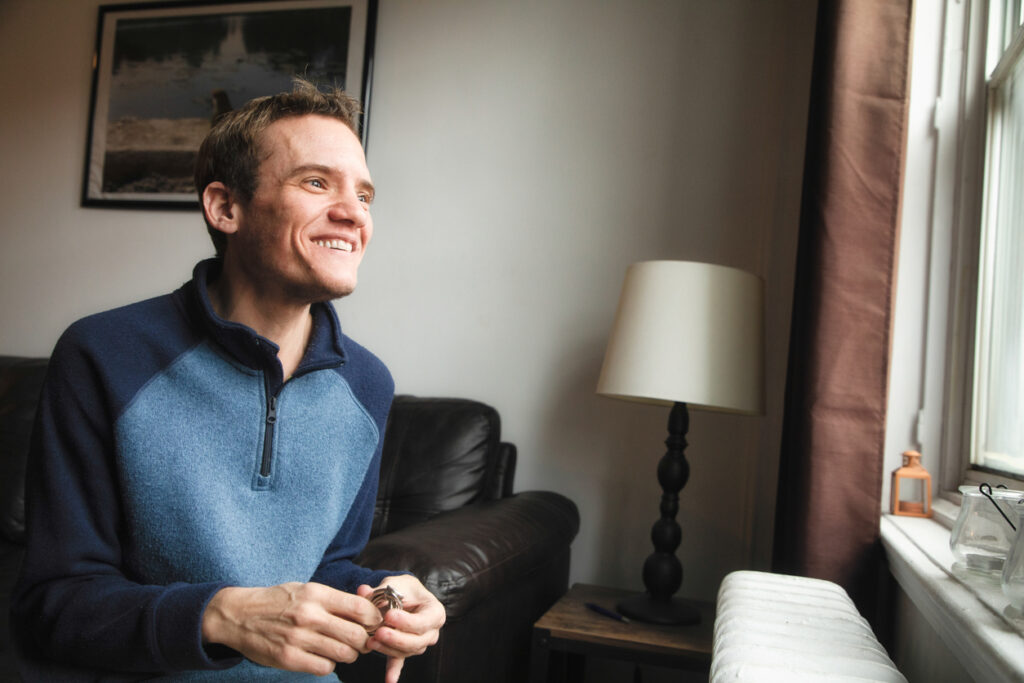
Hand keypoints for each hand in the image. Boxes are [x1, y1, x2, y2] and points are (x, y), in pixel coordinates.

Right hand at [201, 582, 382, 675]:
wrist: (238, 615)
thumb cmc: (278, 601)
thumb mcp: (305, 589)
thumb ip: (334, 599)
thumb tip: (367, 610)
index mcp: (316, 594)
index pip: (360, 608)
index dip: (374, 619)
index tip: (373, 623)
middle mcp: (309, 615)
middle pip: (357, 635)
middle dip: (365, 641)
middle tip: (362, 641)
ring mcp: (298, 638)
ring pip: (343, 654)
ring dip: (348, 654)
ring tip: (341, 649)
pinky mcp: (288, 658)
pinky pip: (323, 667)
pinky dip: (328, 664)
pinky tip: (322, 657)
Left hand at [358, 576, 445, 682]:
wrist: (404, 597)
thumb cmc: (404, 589)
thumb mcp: (397, 583)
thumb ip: (382, 589)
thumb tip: (363, 591)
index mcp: (435, 612)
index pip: (423, 622)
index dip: (406, 621)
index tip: (389, 615)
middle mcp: (431, 632)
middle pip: (416, 641)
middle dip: (396, 638)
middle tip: (379, 632)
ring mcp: (419, 644)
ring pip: (406, 652)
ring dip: (388, 648)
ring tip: (371, 641)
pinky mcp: (404, 651)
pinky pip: (399, 662)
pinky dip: (393, 672)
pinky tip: (389, 681)